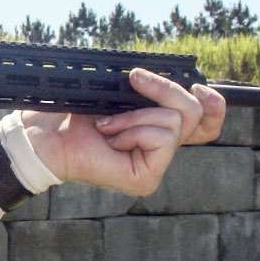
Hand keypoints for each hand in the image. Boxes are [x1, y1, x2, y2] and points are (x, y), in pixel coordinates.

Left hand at [21, 69, 225, 196]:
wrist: (46, 130)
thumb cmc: (76, 108)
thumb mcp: (124, 90)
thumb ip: (156, 90)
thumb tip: (191, 81)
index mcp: (159, 128)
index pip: (206, 122)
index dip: (213, 104)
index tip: (199, 86)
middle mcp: (161, 148)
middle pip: (194, 113)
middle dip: (164, 90)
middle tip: (133, 81)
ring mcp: (155, 166)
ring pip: (175, 121)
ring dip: (135, 114)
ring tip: (107, 123)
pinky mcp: (145, 178)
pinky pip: (161, 138)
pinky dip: (133, 128)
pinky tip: (109, 137)